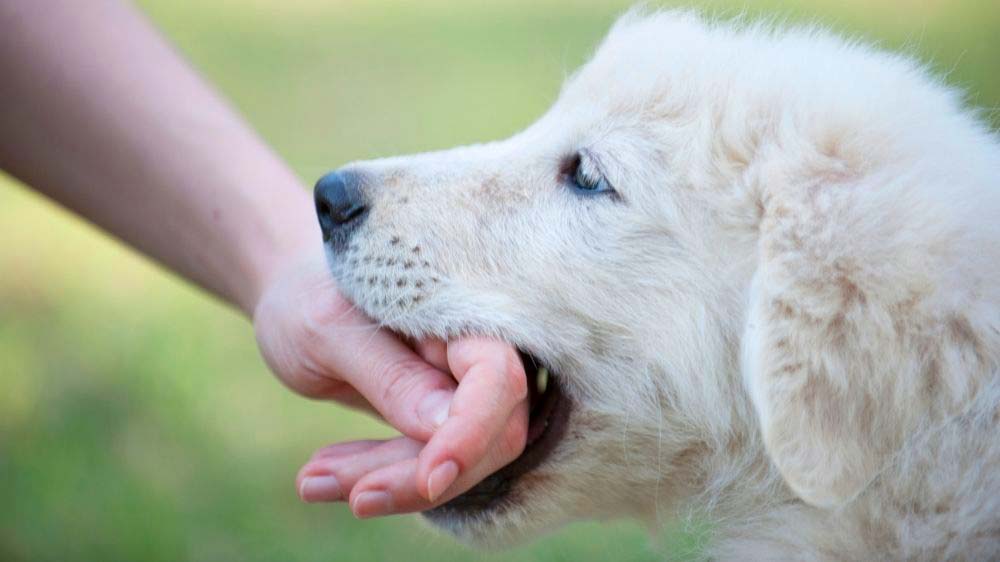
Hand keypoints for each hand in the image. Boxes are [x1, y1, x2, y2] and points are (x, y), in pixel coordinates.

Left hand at [253, 252, 528, 514]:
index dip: (471, 433)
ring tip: (309, 480)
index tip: (429, 479)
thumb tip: (444, 428)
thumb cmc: (308, 297)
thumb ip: (391, 376)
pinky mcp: (440, 419)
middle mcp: (475, 350)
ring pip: (456, 460)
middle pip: (486, 434)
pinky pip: (426, 462)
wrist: (296, 298)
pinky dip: (376, 476)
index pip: (496, 379)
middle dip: (413, 473)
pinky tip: (319, 476)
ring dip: (386, 480)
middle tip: (326, 486)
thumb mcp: (328, 331)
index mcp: (461, 313)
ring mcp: (462, 387)